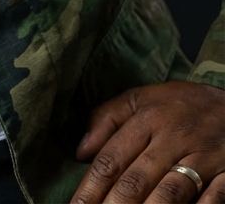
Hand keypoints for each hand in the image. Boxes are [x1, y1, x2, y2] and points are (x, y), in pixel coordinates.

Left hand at [70, 81, 224, 201]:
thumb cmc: (181, 106)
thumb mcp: (142, 98)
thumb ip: (107, 118)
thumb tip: (80, 152)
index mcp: (147, 118)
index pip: (112, 159)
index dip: (91, 188)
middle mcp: (172, 137)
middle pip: (137, 180)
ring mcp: (202, 157)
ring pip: (169, 192)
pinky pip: (211, 199)